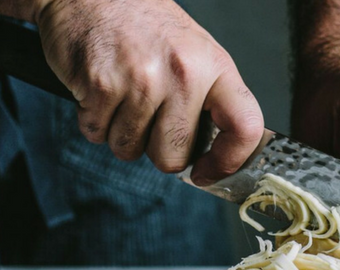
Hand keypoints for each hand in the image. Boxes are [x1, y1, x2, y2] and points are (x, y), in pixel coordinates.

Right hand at [34, 0, 263, 183]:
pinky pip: (97, 134)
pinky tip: (100, 90)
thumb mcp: (194, 53)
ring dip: (120, 133)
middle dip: (156, 150)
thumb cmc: (144, 27)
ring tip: (122, 96)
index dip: (229, 161)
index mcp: (214, 67)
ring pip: (130, 149)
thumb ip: (209, 101)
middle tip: (148, 118)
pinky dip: (93, 121)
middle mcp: (183, 73)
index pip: (246, 127)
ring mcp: (142, 79)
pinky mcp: (101, 84)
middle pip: (174, 156)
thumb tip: (218, 156)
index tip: (209, 172)